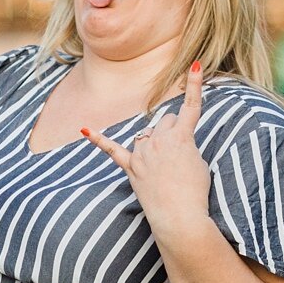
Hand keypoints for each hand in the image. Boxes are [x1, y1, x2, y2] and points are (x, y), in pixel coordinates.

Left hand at [83, 63, 210, 233]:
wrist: (180, 217)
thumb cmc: (195, 192)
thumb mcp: (199, 163)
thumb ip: (184, 146)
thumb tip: (170, 145)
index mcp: (182, 137)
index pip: (190, 107)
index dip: (194, 85)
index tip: (193, 65)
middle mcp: (159, 140)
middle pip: (165, 122)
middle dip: (172, 132)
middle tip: (180, 156)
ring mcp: (142, 153)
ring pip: (145, 135)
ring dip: (153, 143)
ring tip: (164, 166)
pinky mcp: (130, 167)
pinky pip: (111, 149)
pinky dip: (98, 139)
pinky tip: (84, 129)